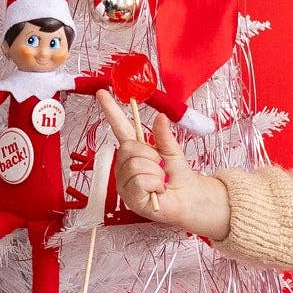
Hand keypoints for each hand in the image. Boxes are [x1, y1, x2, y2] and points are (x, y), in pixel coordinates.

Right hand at [95, 90, 232, 239]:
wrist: (188, 198)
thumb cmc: (178, 176)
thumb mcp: (172, 151)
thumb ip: (164, 135)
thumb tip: (160, 116)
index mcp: (134, 150)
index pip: (119, 127)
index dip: (111, 111)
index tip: (103, 94)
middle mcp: (125, 165)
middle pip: (129, 148)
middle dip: (151, 156)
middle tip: (161, 167)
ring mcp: (125, 182)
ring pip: (135, 166)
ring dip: (155, 173)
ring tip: (160, 181)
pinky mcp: (129, 197)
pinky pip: (140, 182)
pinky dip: (155, 184)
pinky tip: (157, 190)